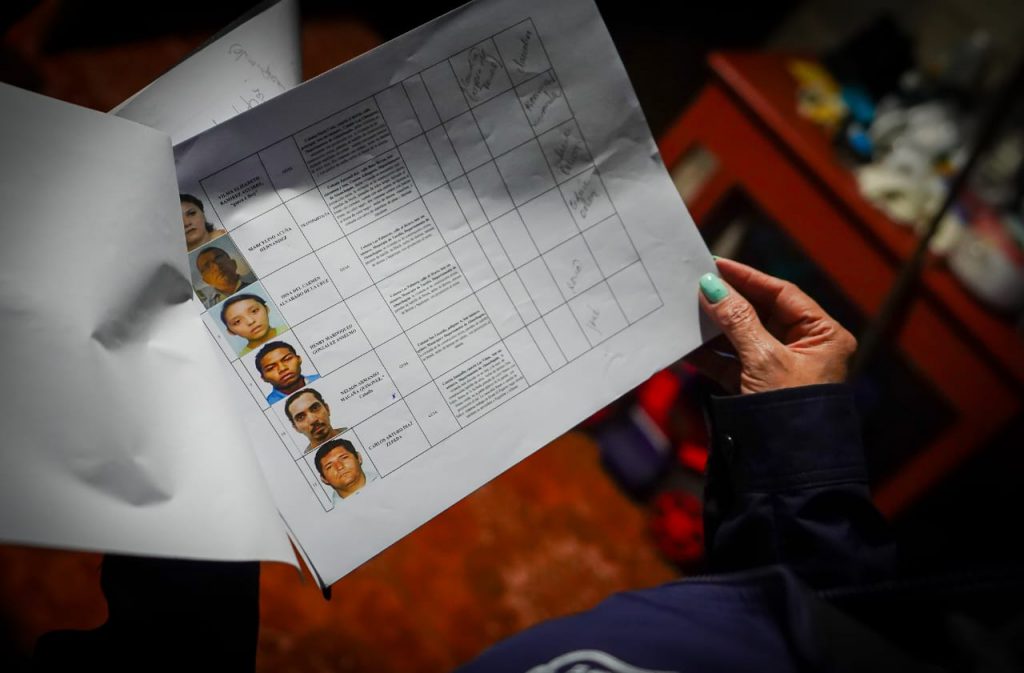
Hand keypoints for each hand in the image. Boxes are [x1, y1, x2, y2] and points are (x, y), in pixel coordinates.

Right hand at [688, 258, 856, 393]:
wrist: (789, 467)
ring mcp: (780, 368)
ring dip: (715, 328)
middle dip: (727, 302)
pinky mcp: (758, 387)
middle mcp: (804, 347)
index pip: (782, 294)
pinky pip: (732, 363)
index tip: (716, 265)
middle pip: (760, 313)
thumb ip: (736, 320)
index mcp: (823, 335)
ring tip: (687, 312)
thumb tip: (712, 287)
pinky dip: (711, 356)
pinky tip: (687, 346)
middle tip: (696, 285)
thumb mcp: (763, 359)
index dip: (748, 278)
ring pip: (742, 337)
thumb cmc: (789, 409)